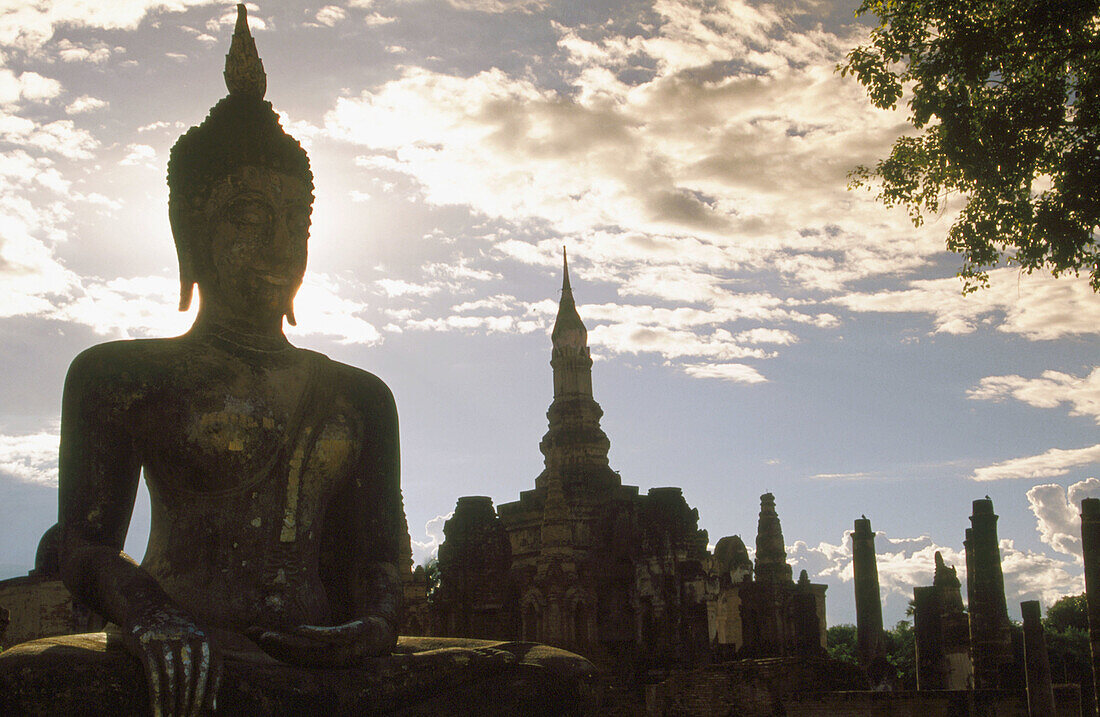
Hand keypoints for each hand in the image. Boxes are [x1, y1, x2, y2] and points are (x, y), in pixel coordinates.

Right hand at [123, 609, 221, 716]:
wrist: (146, 603)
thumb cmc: (175, 630)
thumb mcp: (196, 640)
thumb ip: (207, 669)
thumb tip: (213, 707)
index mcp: (205, 637)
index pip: (214, 669)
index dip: (210, 692)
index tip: (206, 711)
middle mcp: (189, 637)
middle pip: (193, 677)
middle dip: (191, 703)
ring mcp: (167, 640)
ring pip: (174, 679)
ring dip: (173, 704)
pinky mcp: (147, 644)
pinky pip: (154, 676)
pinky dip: (156, 698)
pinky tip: (157, 713)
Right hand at [246, 616, 393, 666]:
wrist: (384, 627)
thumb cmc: (353, 633)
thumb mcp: (328, 636)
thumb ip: (306, 636)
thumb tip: (280, 628)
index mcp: (321, 661)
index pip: (290, 659)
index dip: (269, 650)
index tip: (251, 634)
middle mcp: (331, 661)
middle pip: (296, 658)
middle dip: (272, 648)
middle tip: (253, 635)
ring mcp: (345, 650)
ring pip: (311, 652)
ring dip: (287, 644)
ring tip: (267, 636)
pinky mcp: (357, 635)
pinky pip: (334, 637)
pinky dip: (315, 635)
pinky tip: (298, 629)